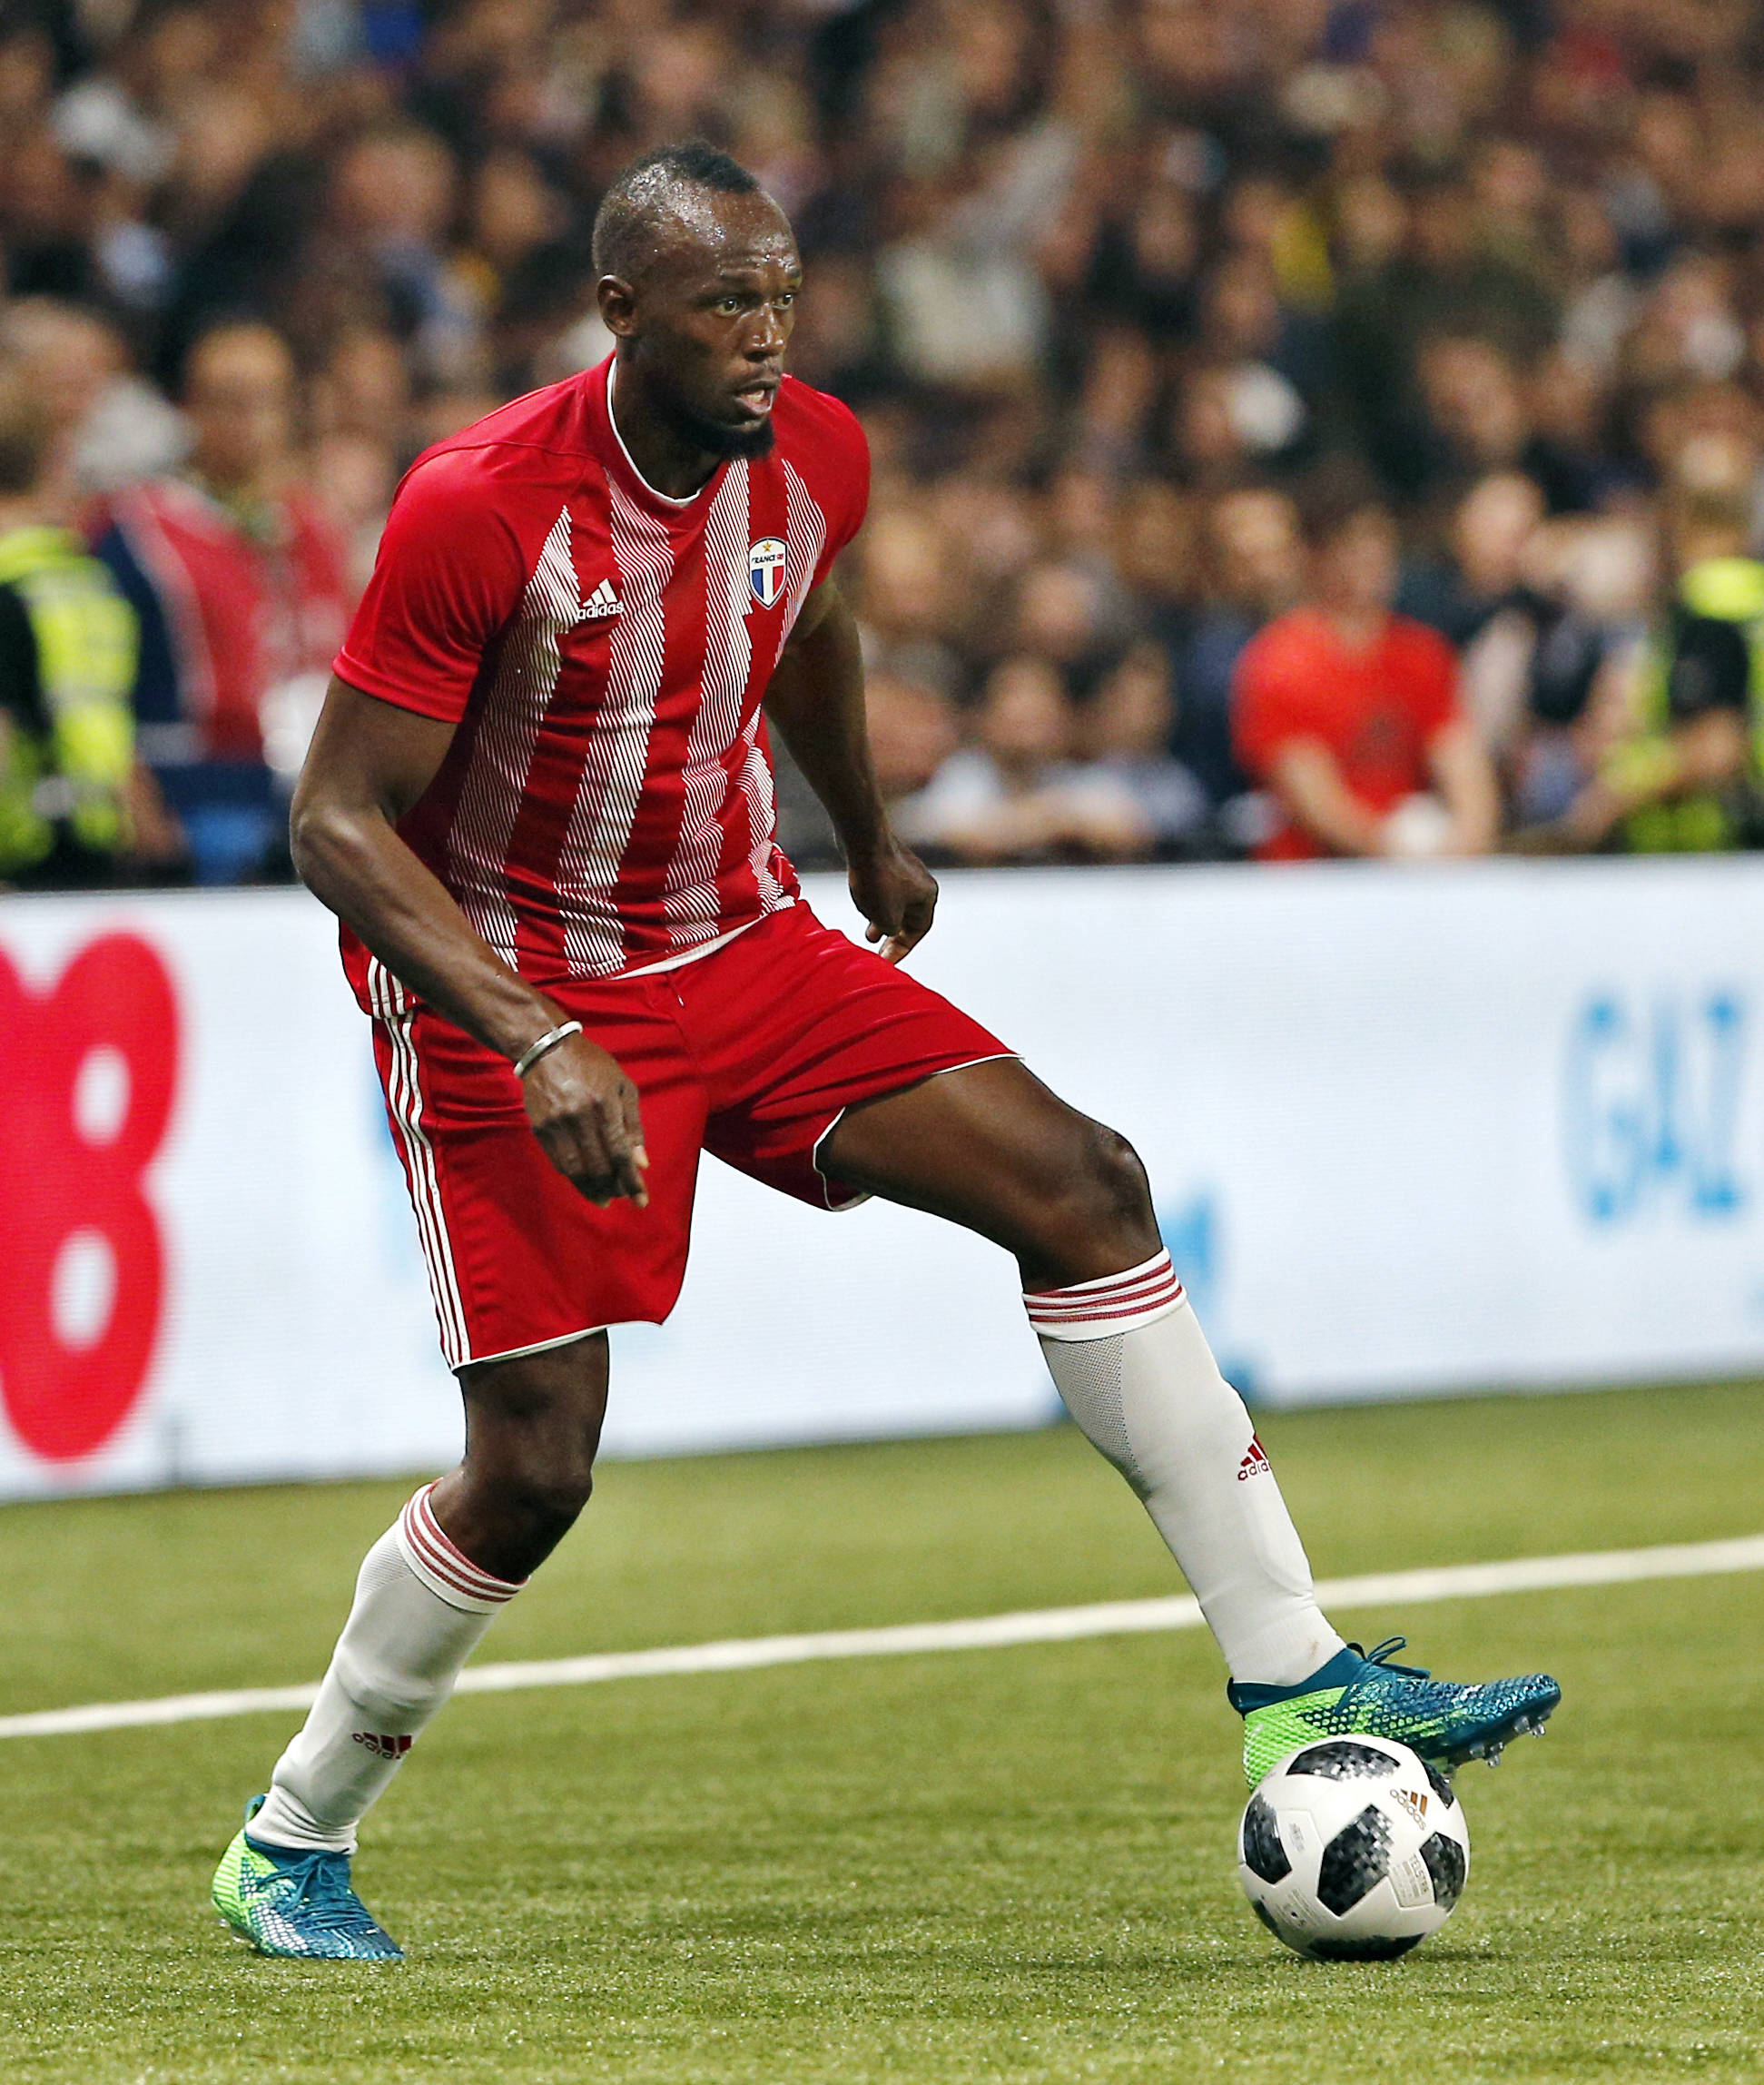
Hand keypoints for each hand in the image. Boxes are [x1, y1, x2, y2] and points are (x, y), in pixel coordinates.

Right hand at [520, 1031, 648, 1207]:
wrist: (547, 1050)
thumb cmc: (593, 1066)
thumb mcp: (623, 1086)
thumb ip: (633, 1125)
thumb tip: (641, 1163)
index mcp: (605, 1105)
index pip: (621, 1154)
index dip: (631, 1181)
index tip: (641, 1201)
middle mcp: (580, 1117)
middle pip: (598, 1167)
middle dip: (613, 1188)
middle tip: (621, 1196)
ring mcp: (557, 1125)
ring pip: (576, 1170)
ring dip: (592, 1189)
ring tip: (604, 1197)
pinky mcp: (540, 1129)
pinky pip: (559, 1162)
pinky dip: (573, 1177)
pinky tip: (584, 1181)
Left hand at [849, 838, 937, 963]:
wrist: (863, 839)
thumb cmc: (878, 880)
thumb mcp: (886, 919)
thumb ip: (890, 931)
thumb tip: (886, 928)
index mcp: (928, 896)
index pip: (918, 930)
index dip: (901, 948)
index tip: (886, 961)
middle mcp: (921, 882)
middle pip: (908, 916)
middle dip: (892, 934)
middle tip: (878, 950)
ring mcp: (904, 869)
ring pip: (895, 902)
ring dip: (882, 919)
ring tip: (869, 933)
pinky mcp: (886, 860)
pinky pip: (884, 887)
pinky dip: (876, 901)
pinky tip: (862, 904)